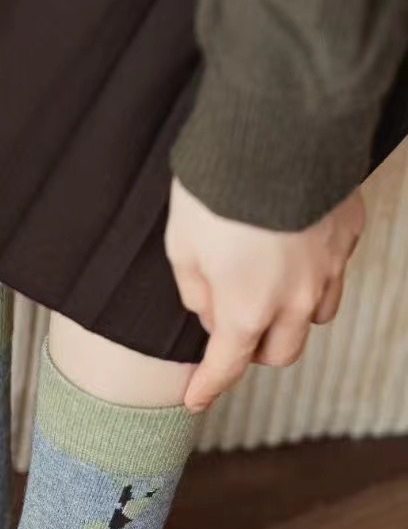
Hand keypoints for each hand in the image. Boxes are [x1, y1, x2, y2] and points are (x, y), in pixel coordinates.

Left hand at [165, 178, 364, 413]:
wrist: (276, 128)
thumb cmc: (217, 187)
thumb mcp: (181, 245)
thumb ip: (195, 291)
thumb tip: (209, 313)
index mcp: (247, 309)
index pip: (227, 366)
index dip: (208, 387)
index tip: (195, 399)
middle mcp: (295, 299)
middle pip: (281, 353)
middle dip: (254, 352)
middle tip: (229, 333)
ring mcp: (329, 267)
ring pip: (314, 318)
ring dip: (288, 317)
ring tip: (264, 292)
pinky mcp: (348, 232)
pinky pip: (334, 271)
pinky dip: (312, 274)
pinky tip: (290, 251)